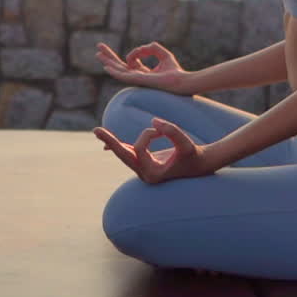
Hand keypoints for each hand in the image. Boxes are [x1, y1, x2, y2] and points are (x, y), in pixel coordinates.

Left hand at [93, 117, 215, 184]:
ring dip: (112, 142)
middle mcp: (145, 175)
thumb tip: (153, 121)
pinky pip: (129, 154)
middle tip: (96, 130)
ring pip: (124, 154)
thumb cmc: (194, 155)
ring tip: (97, 132)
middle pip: (123, 156)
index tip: (160, 130)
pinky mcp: (146, 163)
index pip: (139, 148)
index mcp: (152, 174)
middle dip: (110, 142)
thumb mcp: (185, 143)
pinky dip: (120, 146)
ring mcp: (144, 170)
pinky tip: (105, 144)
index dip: (148, 135)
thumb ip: (171, 131)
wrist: (201, 165)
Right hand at [96, 41, 192, 94]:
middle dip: (109, 57)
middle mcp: (137, 77)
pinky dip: (114, 71)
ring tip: (98, 54)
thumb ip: (150, 48)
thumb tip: (138, 50)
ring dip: (108, 62)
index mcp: (142, 73)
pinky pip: (124, 76)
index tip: (115, 48)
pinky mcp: (139, 80)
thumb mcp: (162, 53)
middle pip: (119, 66)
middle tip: (98, 48)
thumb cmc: (174, 71)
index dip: (120, 54)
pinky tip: (107, 68)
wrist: (181, 81)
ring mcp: (137, 80)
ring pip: (118, 70)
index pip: (128, 63)